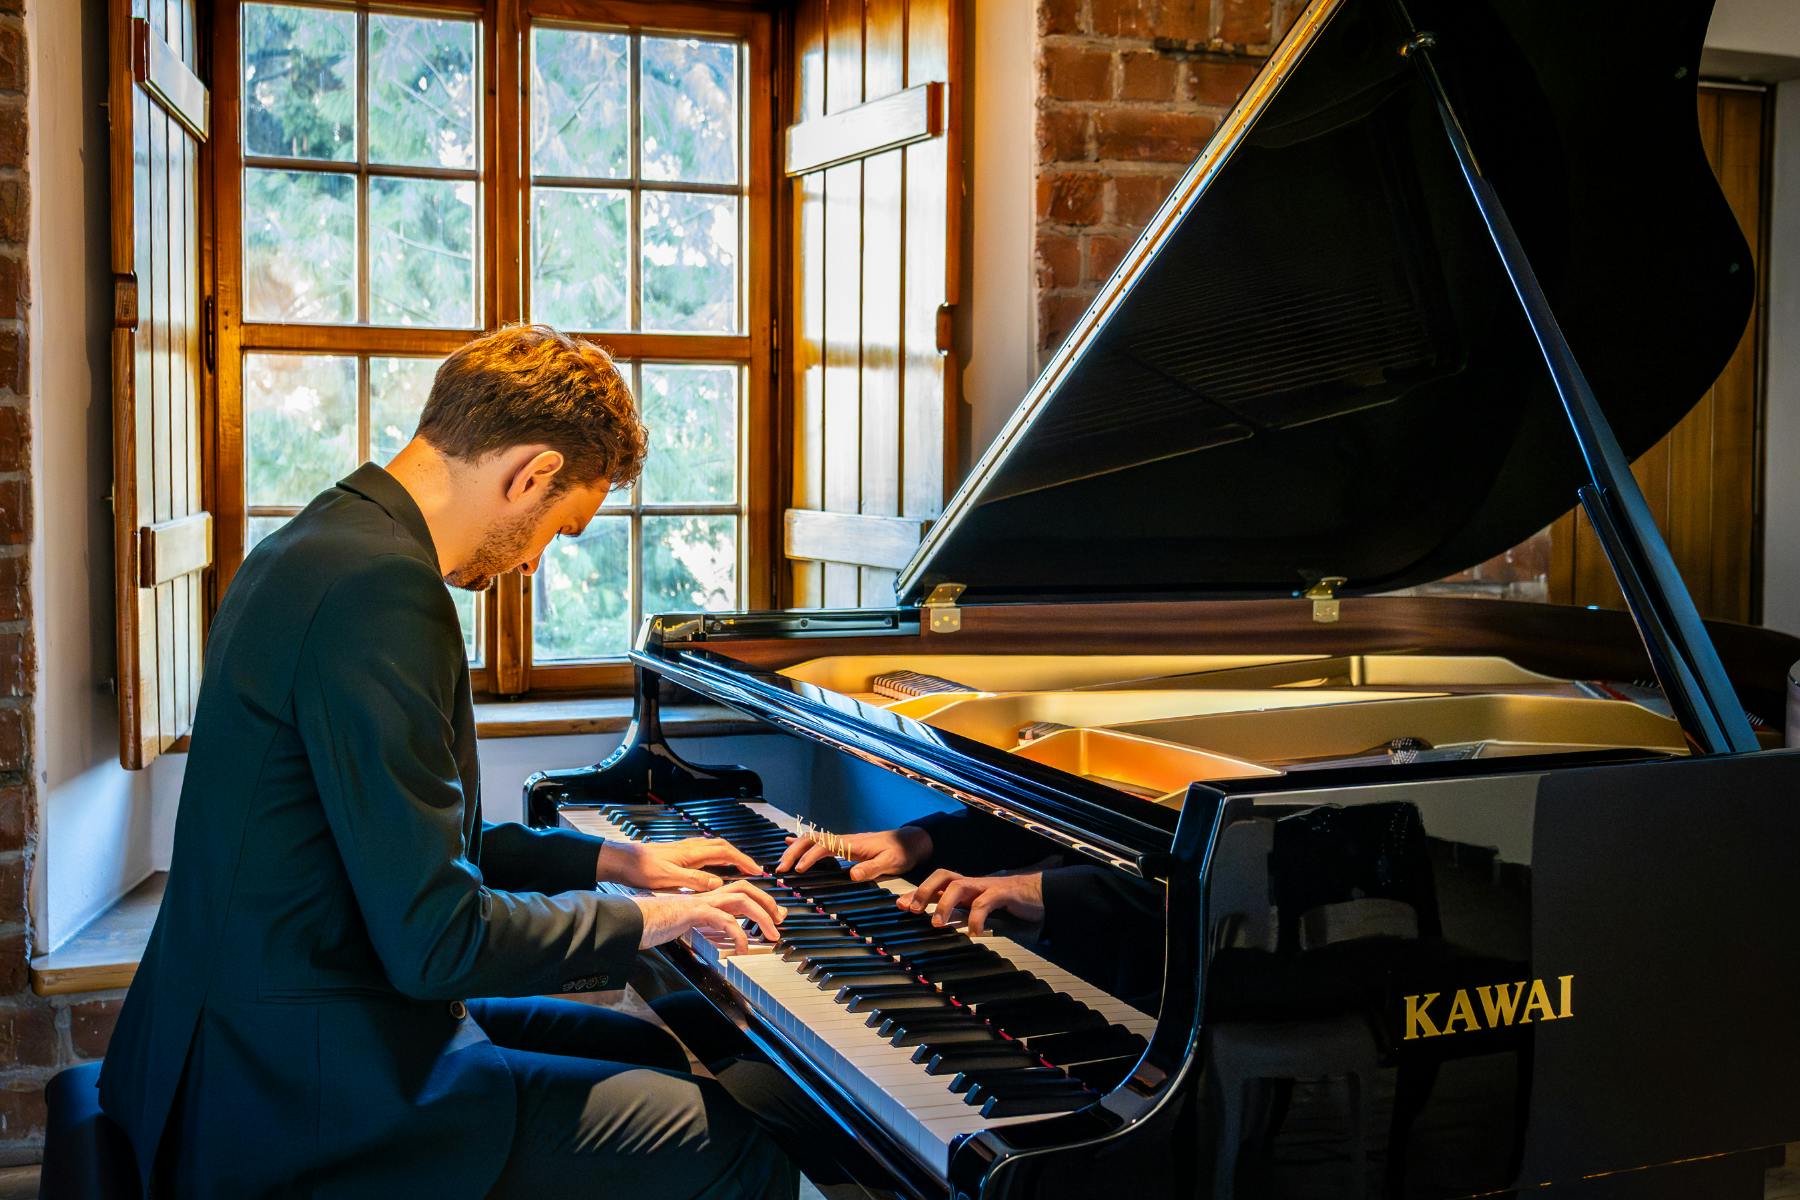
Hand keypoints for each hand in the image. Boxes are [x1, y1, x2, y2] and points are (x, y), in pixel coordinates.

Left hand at [598, 836, 762, 892]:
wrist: (621, 860)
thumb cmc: (641, 869)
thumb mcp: (669, 878)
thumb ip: (694, 880)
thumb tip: (718, 884)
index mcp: (692, 853)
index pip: (725, 852)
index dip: (743, 860)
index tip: (756, 869)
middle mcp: (690, 847)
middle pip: (723, 847)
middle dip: (740, 857)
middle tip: (752, 869)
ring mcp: (684, 849)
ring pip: (713, 848)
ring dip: (729, 856)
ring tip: (738, 868)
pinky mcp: (677, 854)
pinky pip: (704, 852)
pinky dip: (716, 858)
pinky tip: (713, 867)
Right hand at [632, 881, 785, 953]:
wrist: (632, 920)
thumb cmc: (653, 924)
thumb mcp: (684, 924)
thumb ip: (701, 926)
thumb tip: (716, 935)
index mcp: (705, 898)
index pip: (738, 891)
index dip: (759, 900)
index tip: (773, 915)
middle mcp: (706, 896)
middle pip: (745, 889)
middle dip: (767, 902)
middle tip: (780, 920)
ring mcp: (701, 902)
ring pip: (741, 899)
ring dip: (761, 916)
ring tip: (772, 935)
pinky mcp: (694, 912)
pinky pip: (724, 920)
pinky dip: (738, 935)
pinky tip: (742, 949)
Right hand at [774, 825, 932, 881]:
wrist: (910, 842)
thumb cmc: (901, 852)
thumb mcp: (890, 862)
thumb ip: (872, 868)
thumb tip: (852, 875)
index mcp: (851, 844)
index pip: (823, 846)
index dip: (809, 857)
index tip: (798, 871)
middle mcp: (843, 840)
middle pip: (811, 840)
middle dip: (793, 852)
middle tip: (780, 869)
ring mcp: (842, 842)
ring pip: (812, 840)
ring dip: (795, 849)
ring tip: (781, 862)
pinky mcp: (844, 847)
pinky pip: (819, 843)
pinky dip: (802, 844)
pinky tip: (790, 844)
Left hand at [898, 870, 1044, 935]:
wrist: (1044, 895)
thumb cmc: (1012, 904)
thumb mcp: (983, 912)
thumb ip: (964, 915)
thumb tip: (944, 925)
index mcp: (968, 888)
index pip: (938, 884)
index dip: (918, 893)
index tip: (900, 905)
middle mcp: (975, 884)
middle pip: (943, 875)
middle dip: (924, 890)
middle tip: (912, 909)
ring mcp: (988, 886)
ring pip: (959, 886)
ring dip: (943, 903)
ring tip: (937, 923)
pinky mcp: (1004, 893)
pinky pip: (985, 902)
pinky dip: (976, 918)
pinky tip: (974, 932)